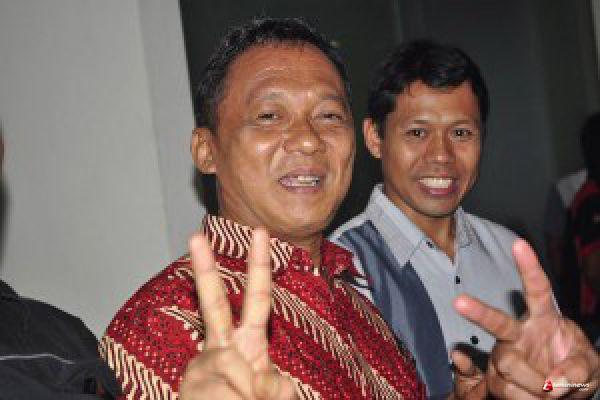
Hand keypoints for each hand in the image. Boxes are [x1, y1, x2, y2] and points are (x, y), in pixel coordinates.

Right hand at [180, 228, 297, 399]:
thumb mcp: (272, 395)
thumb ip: (276, 386)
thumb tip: (271, 382)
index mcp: (248, 343)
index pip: (257, 299)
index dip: (260, 266)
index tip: (261, 232)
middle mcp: (221, 347)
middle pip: (213, 304)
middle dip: (205, 270)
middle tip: (195, 237)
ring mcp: (202, 365)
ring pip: (230, 364)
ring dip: (248, 393)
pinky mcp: (189, 386)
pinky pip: (222, 393)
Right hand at [454, 239, 598, 398]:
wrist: (560, 397)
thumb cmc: (575, 371)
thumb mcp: (590, 367)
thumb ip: (577, 369)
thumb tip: (552, 381)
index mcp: (544, 319)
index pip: (538, 290)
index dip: (529, 267)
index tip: (519, 244)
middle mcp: (518, 334)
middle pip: (498, 323)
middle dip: (479, 312)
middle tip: (459, 302)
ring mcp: (504, 356)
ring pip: (509, 367)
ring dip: (537, 386)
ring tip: (550, 393)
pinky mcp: (496, 379)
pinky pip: (507, 391)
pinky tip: (535, 398)